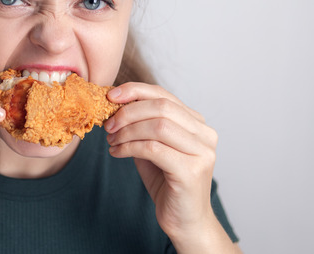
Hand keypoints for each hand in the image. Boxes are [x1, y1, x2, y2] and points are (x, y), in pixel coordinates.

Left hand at [105, 83, 219, 246]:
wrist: (185, 222)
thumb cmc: (168, 184)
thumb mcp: (153, 148)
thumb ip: (142, 126)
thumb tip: (115, 105)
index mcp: (198, 124)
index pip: (164, 95)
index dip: (136, 91)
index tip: (111, 96)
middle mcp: (205, 134)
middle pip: (162, 107)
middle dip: (128, 112)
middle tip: (108, 125)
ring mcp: (202, 152)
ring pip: (158, 126)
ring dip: (127, 131)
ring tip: (111, 141)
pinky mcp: (191, 171)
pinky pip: (154, 149)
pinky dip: (130, 147)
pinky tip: (117, 153)